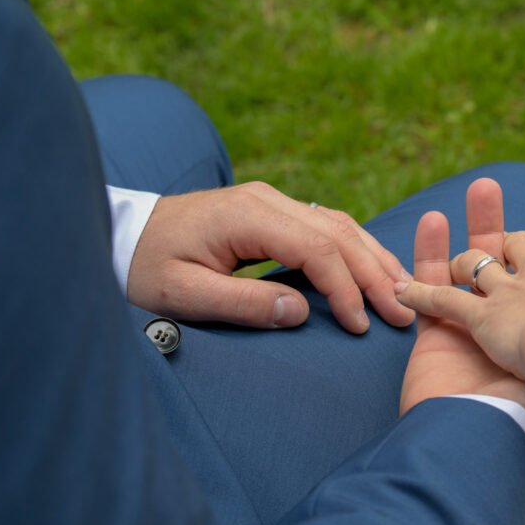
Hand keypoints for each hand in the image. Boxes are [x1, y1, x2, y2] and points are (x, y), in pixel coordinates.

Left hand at [127, 181, 415, 331]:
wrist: (122, 233)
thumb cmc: (146, 266)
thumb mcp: (182, 294)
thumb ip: (241, 302)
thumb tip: (301, 312)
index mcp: (246, 215)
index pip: (316, 248)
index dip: (345, 288)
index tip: (361, 325)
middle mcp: (267, 199)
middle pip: (338, 232)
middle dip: (374, 274)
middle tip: (403, 312)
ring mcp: (272, 200)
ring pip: (340, 224)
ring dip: (373, 259)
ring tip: (403, 292)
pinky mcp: (273, 209)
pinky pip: (327, 225)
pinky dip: (356, 249)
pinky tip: (375, 270)